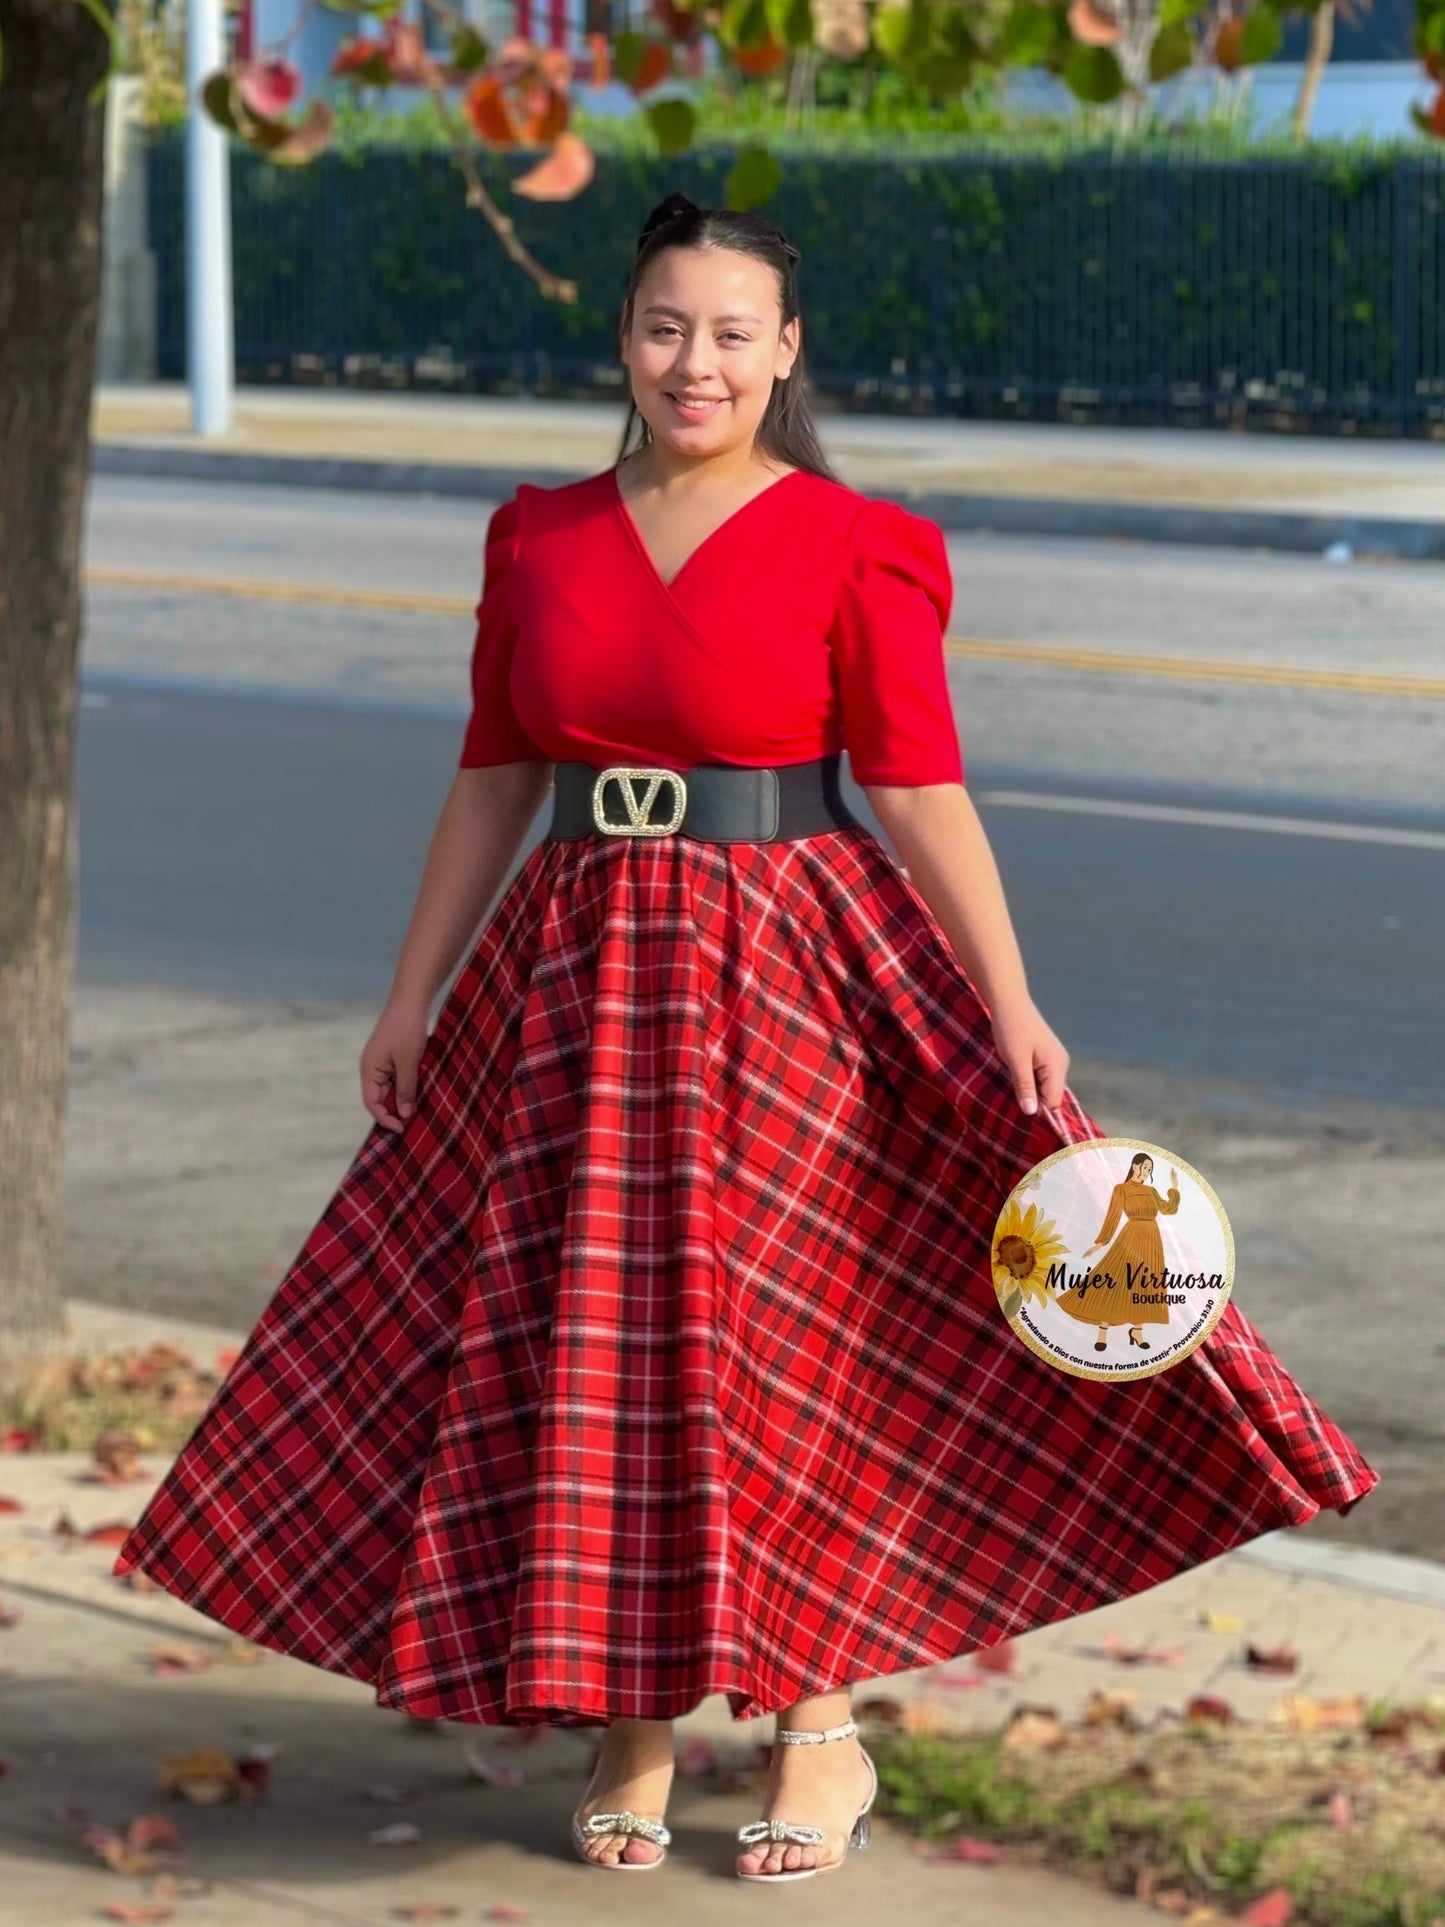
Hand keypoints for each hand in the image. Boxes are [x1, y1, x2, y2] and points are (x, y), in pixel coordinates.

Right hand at [360, 994, 430, 1130]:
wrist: (411, 999)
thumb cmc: (407, 1029)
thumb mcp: (408, 1062)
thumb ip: (406, 1089)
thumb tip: (404, 1114)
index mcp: (369, 1070)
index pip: (372, 1103)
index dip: (386, 1118)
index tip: (403, 1129)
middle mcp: (372, 1068)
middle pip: (380, 1097)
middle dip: (395, 1110)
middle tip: (414, 1122)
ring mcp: (382, 1061)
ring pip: (391, 1088)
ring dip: (404, 1097)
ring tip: (420, 1108)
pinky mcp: (393, 1055)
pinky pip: (398, 1077)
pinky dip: (408, 1085)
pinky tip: (422, 1089)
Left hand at [989, 993, 1069, 1116]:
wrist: (1009, 1002)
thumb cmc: (1011, 1028)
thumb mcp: (1016, 1060)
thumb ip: (1025, 1087)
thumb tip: (1031, 1113)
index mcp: (1057, 1066)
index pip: (1053, 1101)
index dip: (1036, 1109)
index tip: (1016, 1108)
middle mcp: (1060, 1064)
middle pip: (1049, 1096)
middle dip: (1032, 1099)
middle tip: (1010, 1090)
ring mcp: (1053, 1060)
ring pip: (1043, 1087)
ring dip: (1027, 1089)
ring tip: (1011, 1077)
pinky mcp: (1045, 1057)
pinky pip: (1039, 1078)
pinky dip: (1026, 1080)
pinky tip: (1014, 1072)